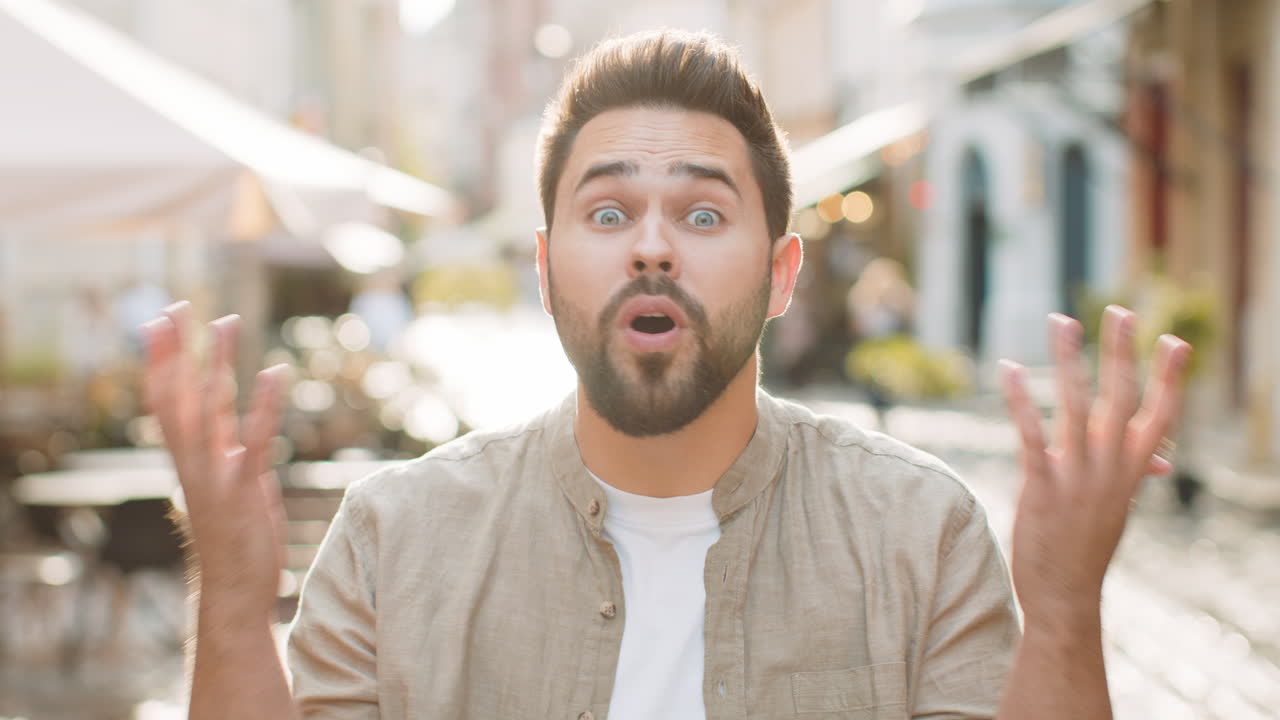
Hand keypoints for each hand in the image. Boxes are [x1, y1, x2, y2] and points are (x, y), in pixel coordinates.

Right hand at [142, 302, 289, 619]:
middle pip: (179, 396)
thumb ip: (223, 450)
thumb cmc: (234, 539)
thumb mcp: (226, 484)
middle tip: (178, 306)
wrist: (235, 592)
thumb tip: (225, 419)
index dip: (162, 361)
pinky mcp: (244, 490)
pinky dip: (262, 405)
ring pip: (211, 410)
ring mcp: (217, 477)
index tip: (160, 322)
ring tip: (226, 321)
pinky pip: (254, 440)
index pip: (166, 401)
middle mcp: (195, 464)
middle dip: (178, 350)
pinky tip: (272, 373)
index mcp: (190, 461)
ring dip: (218, 363)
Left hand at [1000, 306, 1191, 623]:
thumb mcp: (1118, 506)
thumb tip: (1160, 458)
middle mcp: (1111, 469)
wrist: (1065, 595)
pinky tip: (1010, 369)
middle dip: (1121, 352)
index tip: (1174, 341)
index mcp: (1132, 471)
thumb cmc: (1087, 546)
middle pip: (1121, 398)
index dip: (1169, 378)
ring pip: (1077, 406)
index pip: (1160, 416)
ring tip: (1060, 320)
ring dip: (1068, 360)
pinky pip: (1031, 434)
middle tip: (1120, 309)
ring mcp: (1078, 477)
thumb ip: (1134, 473)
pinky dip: (1021, 400)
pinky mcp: (1042, 487)